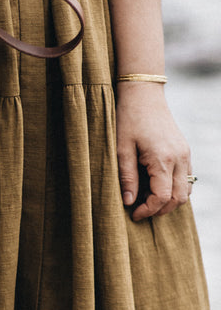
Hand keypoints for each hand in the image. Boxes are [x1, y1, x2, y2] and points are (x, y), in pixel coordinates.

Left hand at [116, 83, 193, 220]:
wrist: (144, 95)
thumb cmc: (129, 120)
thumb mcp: (121, 150)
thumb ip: (126, 177)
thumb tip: (128, 202)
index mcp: (163, 159)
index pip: (162, 197)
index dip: (148, 210)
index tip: (133, 214)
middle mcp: (180, 158)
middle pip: (178, 198)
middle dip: (160, 209)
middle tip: (140, 210)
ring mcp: (185, 154)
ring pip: (186, 190)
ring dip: (169, 201)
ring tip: (147, 199)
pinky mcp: (185, 151)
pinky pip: (187, 178)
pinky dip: (175, 189)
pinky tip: (156, 188)